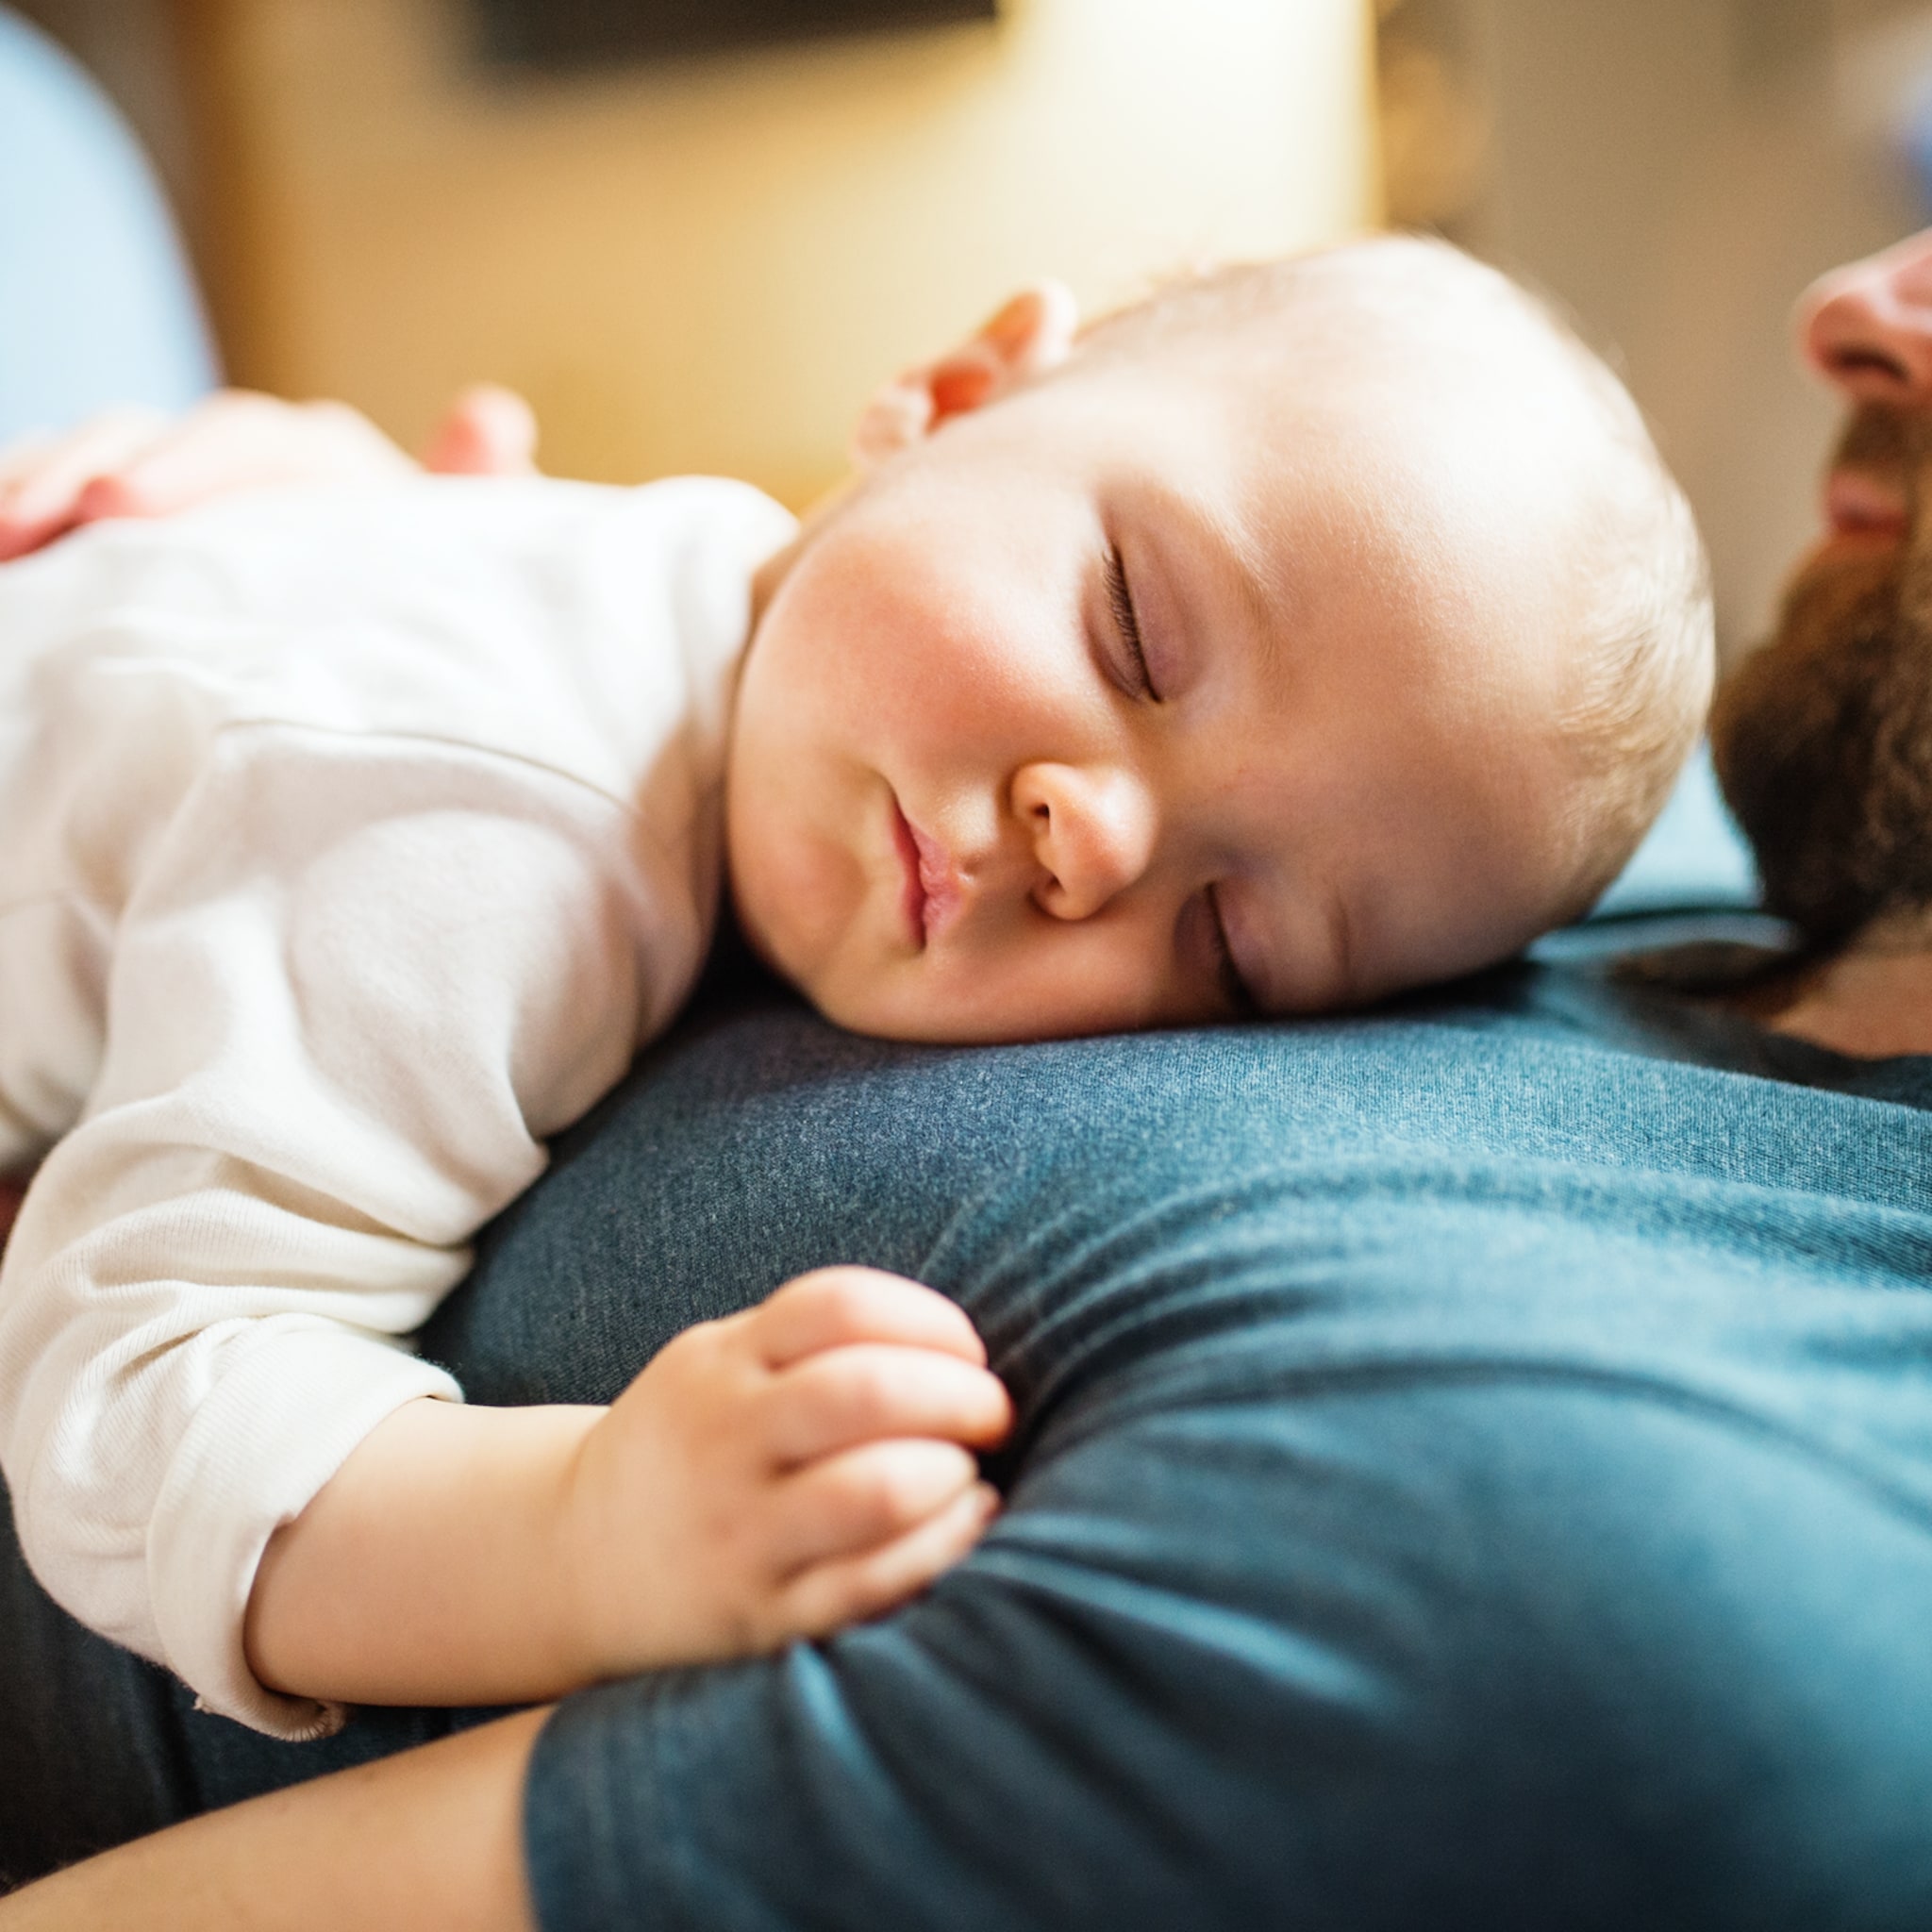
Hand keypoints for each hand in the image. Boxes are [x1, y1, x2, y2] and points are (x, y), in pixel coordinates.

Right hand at [0, 383, 537, 561]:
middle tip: (26, 526)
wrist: (436, 648)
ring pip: (90, 469)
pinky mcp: (140, 540)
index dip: (184, 463)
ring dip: (31, 493)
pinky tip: (0, 562)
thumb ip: (484, 490)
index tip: (121, 504)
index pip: (246, 441)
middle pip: (146, 443)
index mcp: (321, 460)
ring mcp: (182, 496)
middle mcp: (241, 462)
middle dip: (82, 476)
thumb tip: (487, 415)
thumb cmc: (456, 597)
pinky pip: (64, 513)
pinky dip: (26, 518)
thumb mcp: (483, 553)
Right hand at [559, 1267, 1011, 1677]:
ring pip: (875, 1493)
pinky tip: (968, 1523)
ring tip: (971, 1474)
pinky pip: (871, 1584)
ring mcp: (739, 1534)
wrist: (573, 1559)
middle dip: (960, 1396)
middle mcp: (724, 1441)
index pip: (838, 1306)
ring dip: (951, 1475)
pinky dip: (942, 1547)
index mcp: (720, 1363)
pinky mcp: (760, 1619)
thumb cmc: (694, 1443)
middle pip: (864, 1392)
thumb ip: (817, 1342)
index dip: (930, 1320)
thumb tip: (966, 1346)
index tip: (968, 1352)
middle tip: (994, 1413)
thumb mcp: (722, 1364)